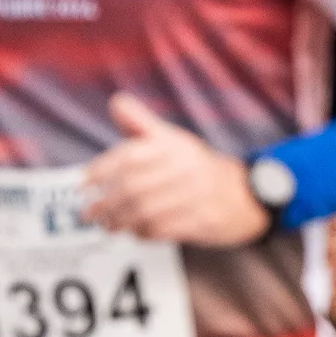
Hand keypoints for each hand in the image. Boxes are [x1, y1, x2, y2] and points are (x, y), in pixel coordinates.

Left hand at [81, 95, 266, 245]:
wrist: (250, 195)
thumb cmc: (202, 168)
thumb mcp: (176, 140)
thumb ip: (142, 123)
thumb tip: (117, 103)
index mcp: (175, 146)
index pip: (129, 157)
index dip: (101, 171)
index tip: (85, 184)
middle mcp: (186, 168)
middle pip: (133, 188)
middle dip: (106, 203)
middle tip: (90, 212)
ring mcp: (197, 196)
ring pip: (145, 211)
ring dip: (120, 221)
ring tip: (108, 225)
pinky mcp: (203, 220)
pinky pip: (163, 229)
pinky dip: (143, 233)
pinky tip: (135, 231)